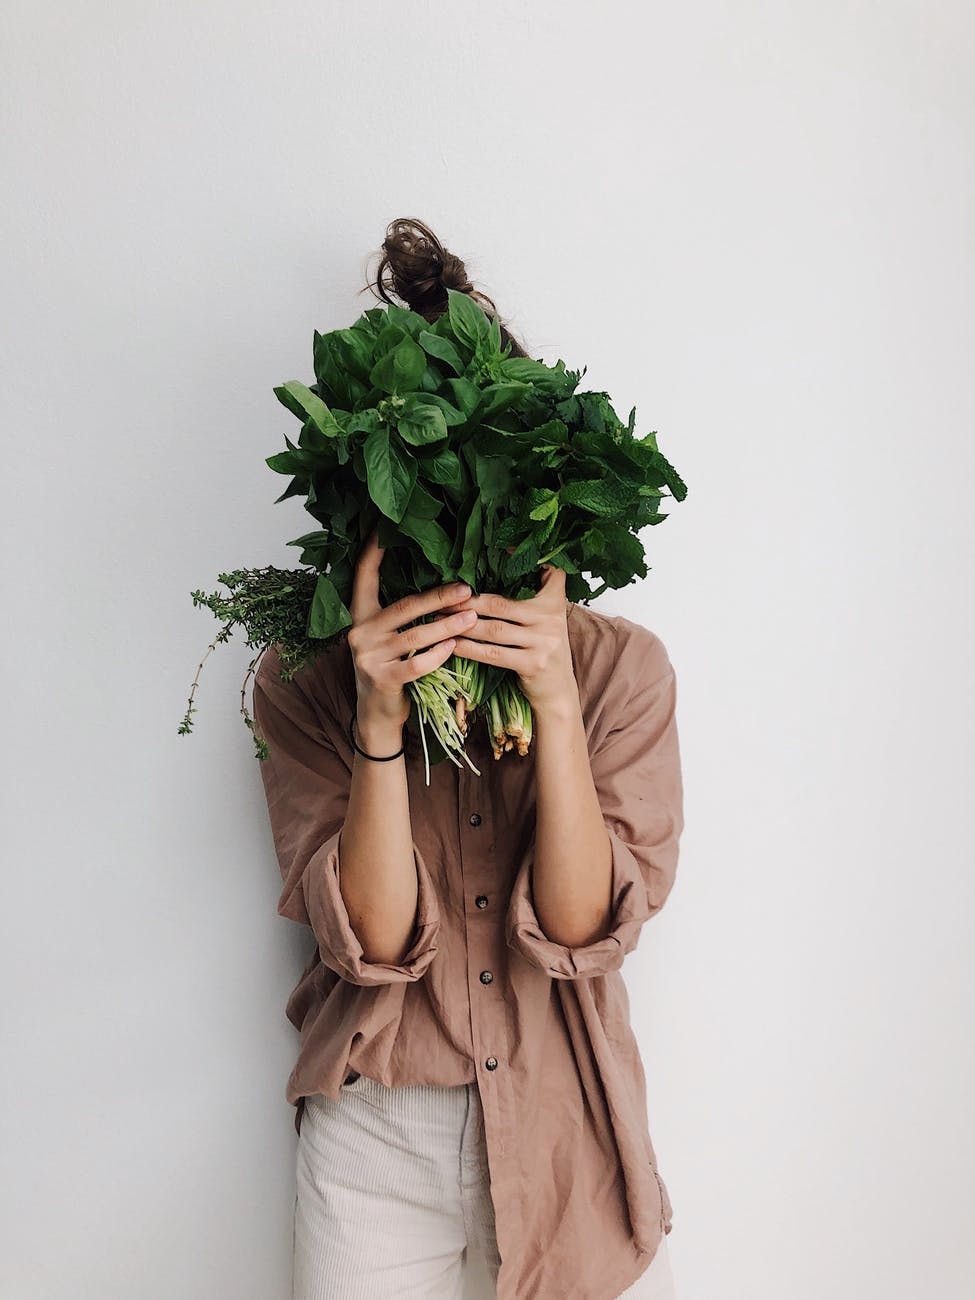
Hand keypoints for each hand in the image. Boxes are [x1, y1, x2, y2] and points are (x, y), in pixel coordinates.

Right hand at [347, 527, 478, 729]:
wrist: (377, 714)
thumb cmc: (391, 667)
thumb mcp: (388, 637)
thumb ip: (402, 615)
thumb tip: (443, 586)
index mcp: (360, 615)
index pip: (363, 575)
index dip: (373, 551)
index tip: (385, 526)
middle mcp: (360, 632)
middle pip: (404, 606)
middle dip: (439, 597)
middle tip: (467, 589)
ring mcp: (368, 657)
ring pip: (415, 636)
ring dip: (448, 626)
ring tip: (473, 618)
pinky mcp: (382, 679)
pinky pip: (416, 664)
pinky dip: (438, 655)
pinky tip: (455, 647)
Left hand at [447, 562, 576, 712]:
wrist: (558, 689)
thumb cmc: (543, 647)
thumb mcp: (547, 617)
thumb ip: (532, 594)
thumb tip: (497, 563)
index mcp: (555, 601)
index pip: (545, 573)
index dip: (521, 560)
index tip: (498, 547)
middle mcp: (551, 618)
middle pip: (501, 604)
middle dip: (468, 601)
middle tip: (442, 597)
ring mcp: (543, 642)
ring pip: (494, 629)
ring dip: (463, 624)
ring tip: (440, 619)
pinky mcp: (532, 664)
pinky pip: (493, 654)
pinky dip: (470, 649)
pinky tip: (453, 643)